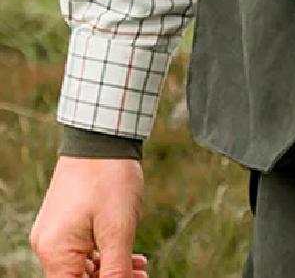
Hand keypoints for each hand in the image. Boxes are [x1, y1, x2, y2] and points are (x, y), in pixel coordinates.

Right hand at [29, 156, 148, 277]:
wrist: (101, 135)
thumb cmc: (109, 179)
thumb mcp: (118, 229)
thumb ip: (116, 270)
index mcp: (56, 252)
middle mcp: (48, 245)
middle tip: (142, 276)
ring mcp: (55, 233)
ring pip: (81, 266)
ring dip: (110, 269)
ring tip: (141, 266)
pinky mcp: (64, 221)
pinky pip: (81, 249)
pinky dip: (104, 254)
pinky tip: (129, 254)